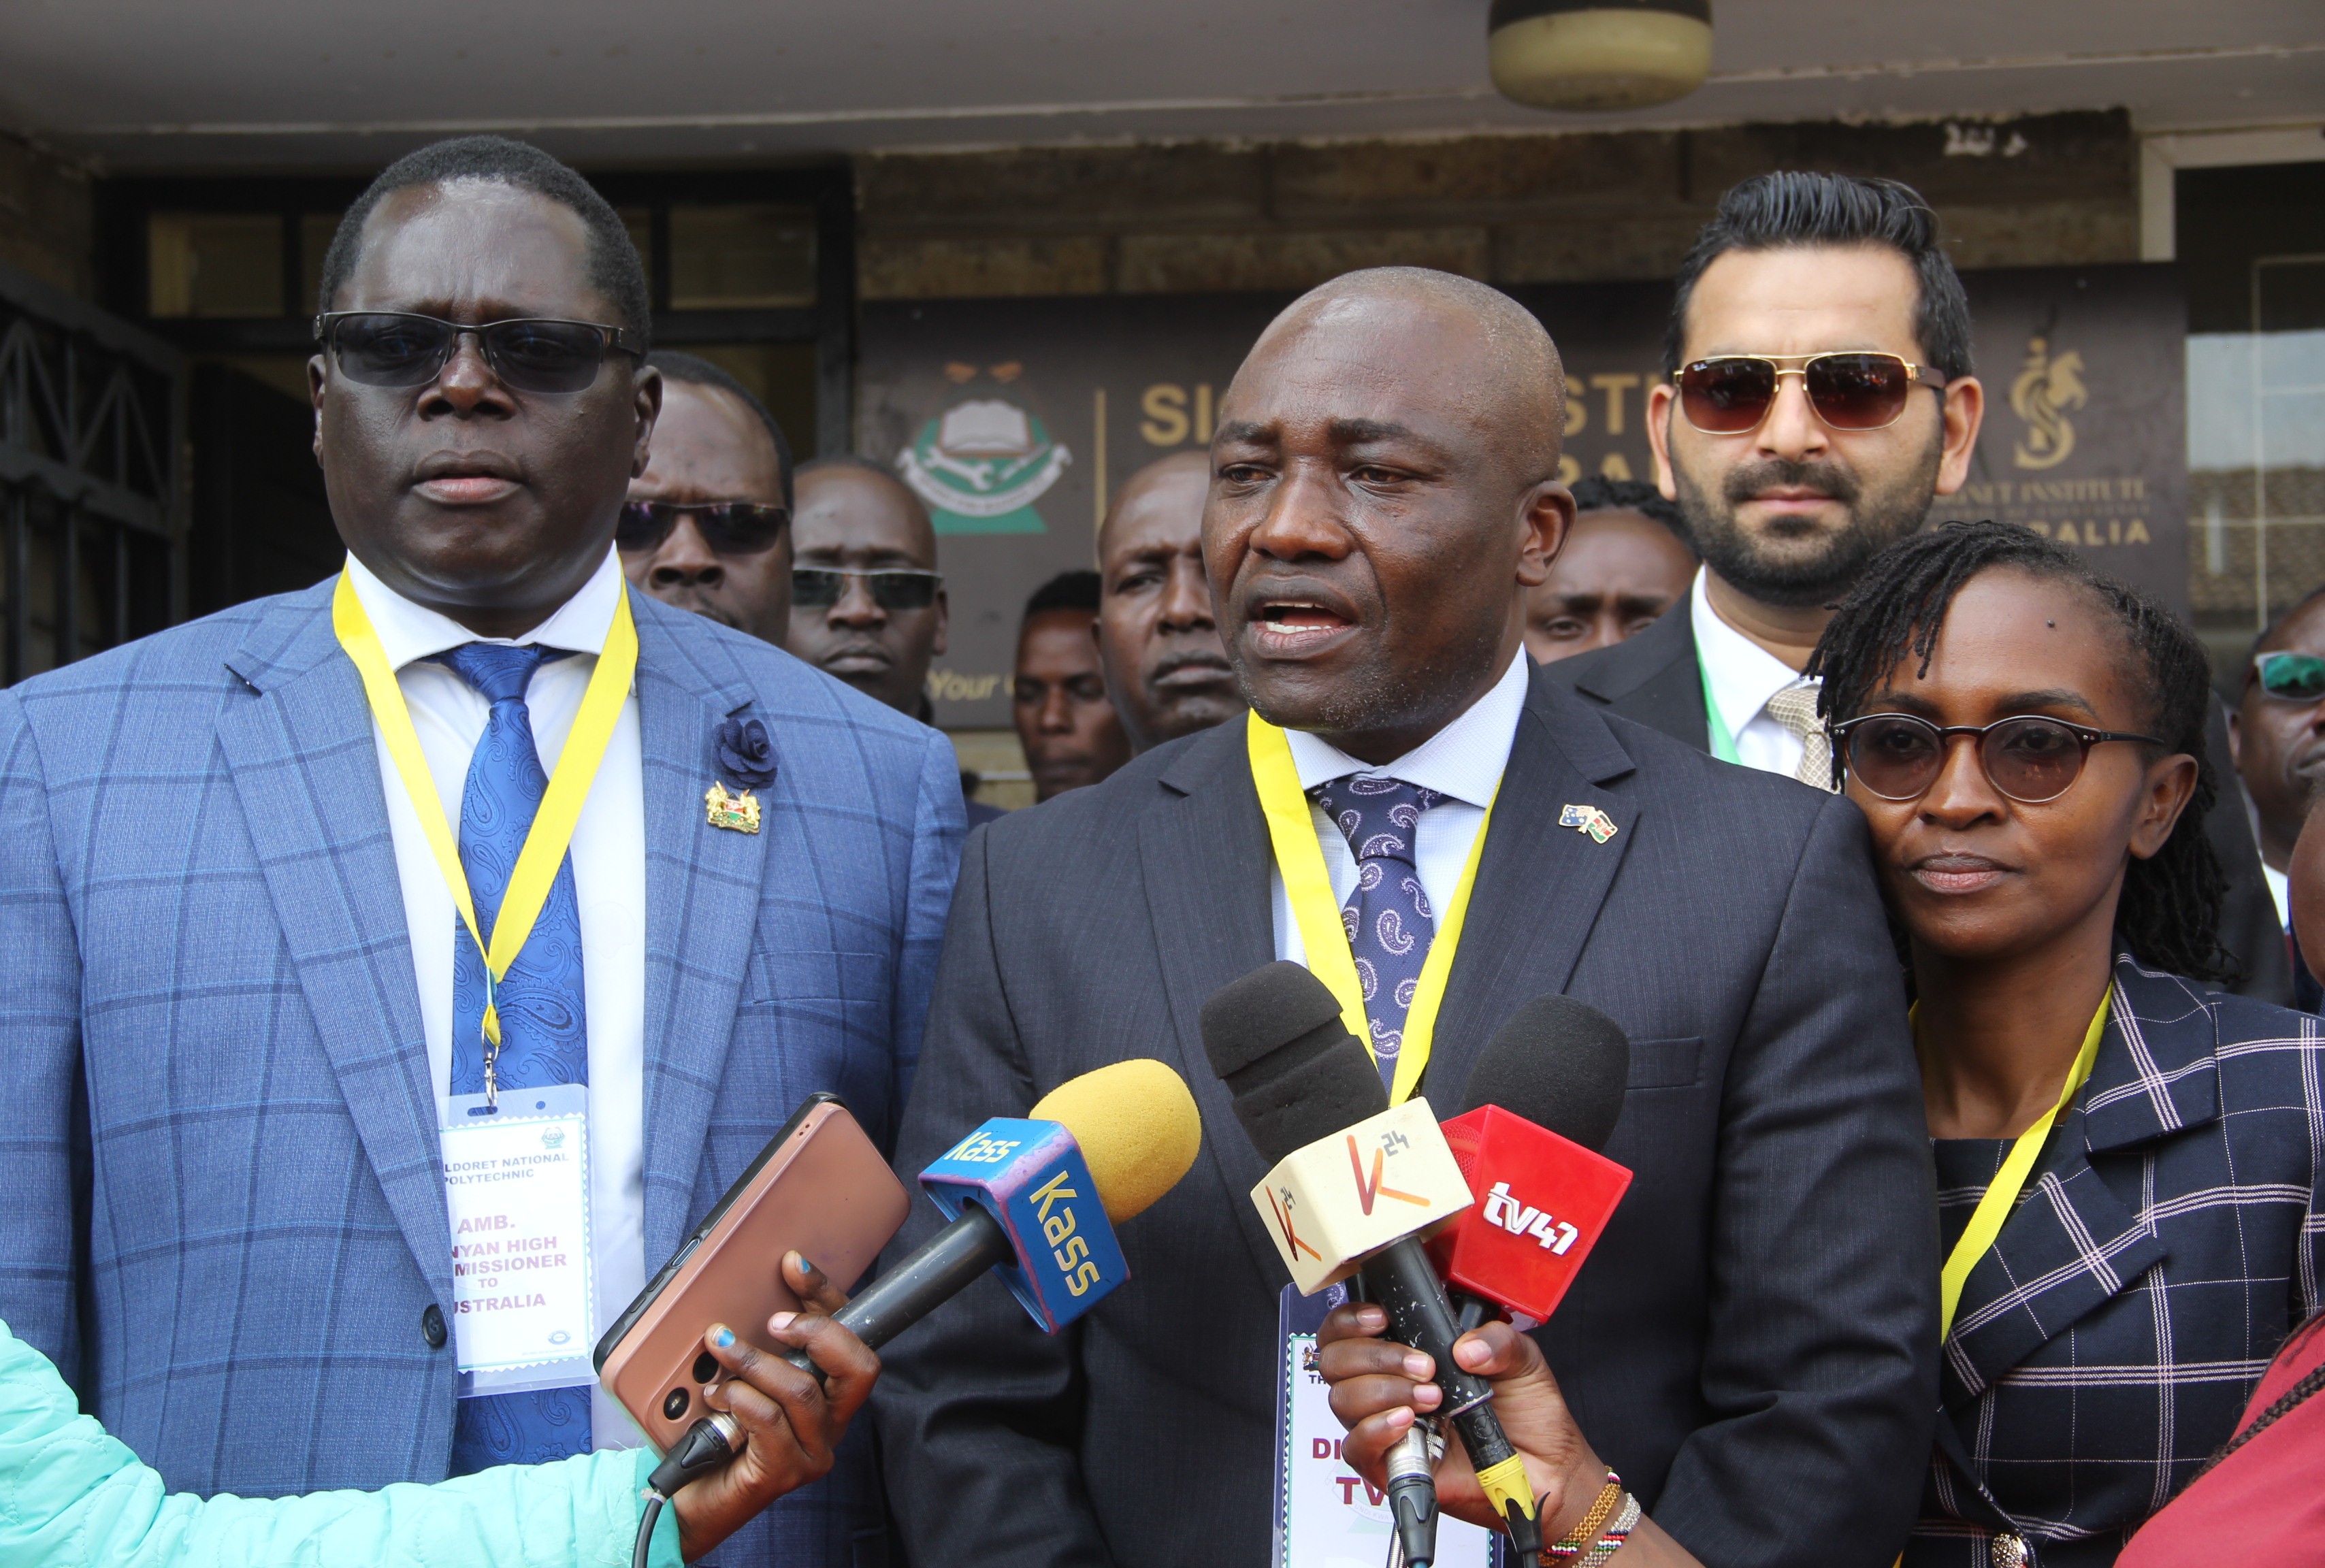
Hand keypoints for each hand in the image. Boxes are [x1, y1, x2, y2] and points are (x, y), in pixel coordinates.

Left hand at [670, 1252, 876, 1561]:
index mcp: (829, 1396)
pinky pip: (770, 1420)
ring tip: (721, 1349)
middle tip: (772, 1322)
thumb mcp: (744, 1373)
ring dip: (755, 1361)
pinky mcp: (784, 1473)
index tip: (793, 1264)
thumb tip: (756, 1294)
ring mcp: (812, 1452)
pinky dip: (741, 1398)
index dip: (827, 1296)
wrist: (687, 1496)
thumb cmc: (718, 1431)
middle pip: (858, 1367)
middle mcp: (830, 1424)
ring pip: (802, 1390)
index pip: (851, 1337)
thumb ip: (760, 1342)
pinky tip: (720, 1397)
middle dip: (816, 1331)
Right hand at [1318, 1301, 1606, 1540]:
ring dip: (1384, 1391)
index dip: (1351, 1320)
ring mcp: (1385, 1426)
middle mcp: (1388, 1386)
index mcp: (1408, 1351)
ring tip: (1432, 1398)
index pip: (1349, 1329)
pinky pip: (1355, 1446)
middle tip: (1423, 1365)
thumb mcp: (1522, 1361)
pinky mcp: (1388, 1466)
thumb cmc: (1529, 1414)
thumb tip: (1463, 1348)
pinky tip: (1407, 1422)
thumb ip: (1497, 1341)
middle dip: (1375, 1356)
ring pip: (1343, 1399)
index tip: (1381, 1318)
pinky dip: (1376, 1429)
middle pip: (1335, 1360)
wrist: (1549, 1469)